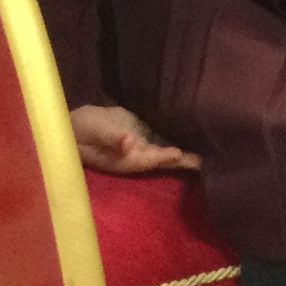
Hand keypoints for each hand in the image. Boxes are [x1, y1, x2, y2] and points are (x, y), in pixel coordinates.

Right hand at [70, 104, 199, 174]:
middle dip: (182, 161)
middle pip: (161, 159)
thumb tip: (128, 142)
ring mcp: (141, 145)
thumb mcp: (92, 131)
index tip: (176, 153)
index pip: (145, 160)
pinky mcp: (144, 133)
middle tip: (207, 161)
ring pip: (165, 149)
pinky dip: (177, 136)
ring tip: (210, 152)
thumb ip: (110, 137)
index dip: (160, 157)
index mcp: (122, 160)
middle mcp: (135, 156)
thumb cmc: (79, 130)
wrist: (75, 124)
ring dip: (185, 151)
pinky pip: (162, 136)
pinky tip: (195, 135)